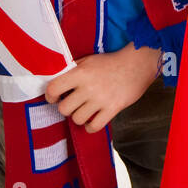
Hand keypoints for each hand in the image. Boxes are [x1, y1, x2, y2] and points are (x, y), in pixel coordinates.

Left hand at [44, 44, 160, 133]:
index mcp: (80, 73)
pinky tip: (92, 121)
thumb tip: (57, 82)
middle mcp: (88, 87)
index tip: (55, 97)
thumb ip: (73, 70)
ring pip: (78, 119)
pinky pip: (95, 126)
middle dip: (66, 108)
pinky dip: (91, 127)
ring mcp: (101, 99)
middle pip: (64, 109)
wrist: (137, 64)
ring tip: (85, 111)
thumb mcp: (89, 60)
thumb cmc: (112, 61)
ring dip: (79, 117)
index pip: (53, 89)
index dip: (50, 96)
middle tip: (73, 104)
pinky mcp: (113, 108)